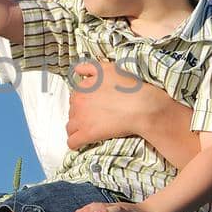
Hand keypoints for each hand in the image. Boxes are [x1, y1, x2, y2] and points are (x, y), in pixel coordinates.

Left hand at [66, 60, 193, 150]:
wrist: (141, 105)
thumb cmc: (128, 87)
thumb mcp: (108, 69)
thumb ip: (89, 68)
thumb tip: (76, 71)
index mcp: (82, 87)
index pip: (75, 98)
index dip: (84, 104)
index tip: (93, 108)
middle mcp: (78, 102)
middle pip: (72, 112)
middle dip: (80, 116)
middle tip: (95, 118)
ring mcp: (81, 119)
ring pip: (70, 127)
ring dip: (77, 129)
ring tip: (90, 131)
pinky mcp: (87, 134)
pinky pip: (72, 142)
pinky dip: (76, 143)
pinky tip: (82, 143)